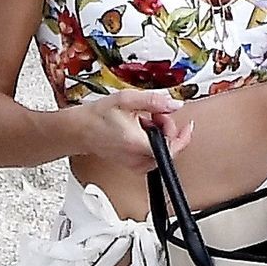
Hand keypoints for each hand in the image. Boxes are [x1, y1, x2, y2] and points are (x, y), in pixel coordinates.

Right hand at [77, 90, 194, 171]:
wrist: (79, 130)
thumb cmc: (97, 117)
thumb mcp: (127, 100)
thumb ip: (154, 101)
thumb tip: (174, 104)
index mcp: (138, 144)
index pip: (172, 147)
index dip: (183, 135)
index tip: (187, 125)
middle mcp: (138, 158)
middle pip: (168, 148)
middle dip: (167, 129)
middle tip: (155, 114)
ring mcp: (135, 164)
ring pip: (160, 152)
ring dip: (158, 135)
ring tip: (144, 120)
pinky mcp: (133, 166)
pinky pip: (151, 156)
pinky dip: (151, 142)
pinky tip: (140, 130)